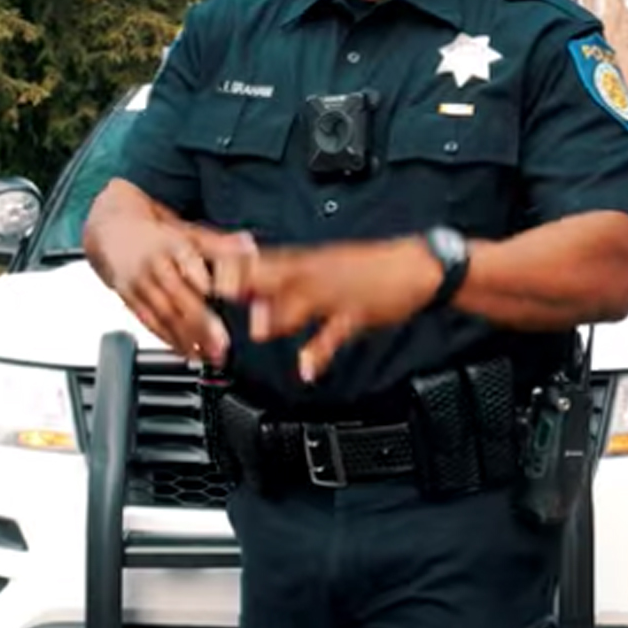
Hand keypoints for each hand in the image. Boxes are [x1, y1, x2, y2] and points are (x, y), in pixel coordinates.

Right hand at [102, 220, 256, 363]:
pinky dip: (169, 341)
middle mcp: (153, 265)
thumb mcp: (188, 231)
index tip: (225, 297)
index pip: (188, 261)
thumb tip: (247, 245)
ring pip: (163, 314)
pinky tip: (187, 353)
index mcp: (171, 244)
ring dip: (187, 338)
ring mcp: (139, 284)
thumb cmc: (156, 235)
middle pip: (177, 295)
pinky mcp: (130, 301)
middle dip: (200, 322)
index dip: (203, 279)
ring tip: (210, 355)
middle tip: (222, 343)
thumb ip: (219, 243)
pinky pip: (150, 323)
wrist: (111, 234)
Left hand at [214, 237, 443, 382]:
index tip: (210, 272)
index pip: (265, 259)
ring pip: (305, 301)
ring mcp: (339, 293)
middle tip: (223, 293)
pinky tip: (307, 367)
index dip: (236, 265)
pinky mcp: (360, 311)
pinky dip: (322, 350)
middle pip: (277, 276)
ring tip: (262, 330)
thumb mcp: (327, 270)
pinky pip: (338, 332)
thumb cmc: (371, 268)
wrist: (418, 266)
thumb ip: (289, 284)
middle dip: (250, 284)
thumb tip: (254, 296)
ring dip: (282, 313)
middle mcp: (318, 274)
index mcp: (308, 262)